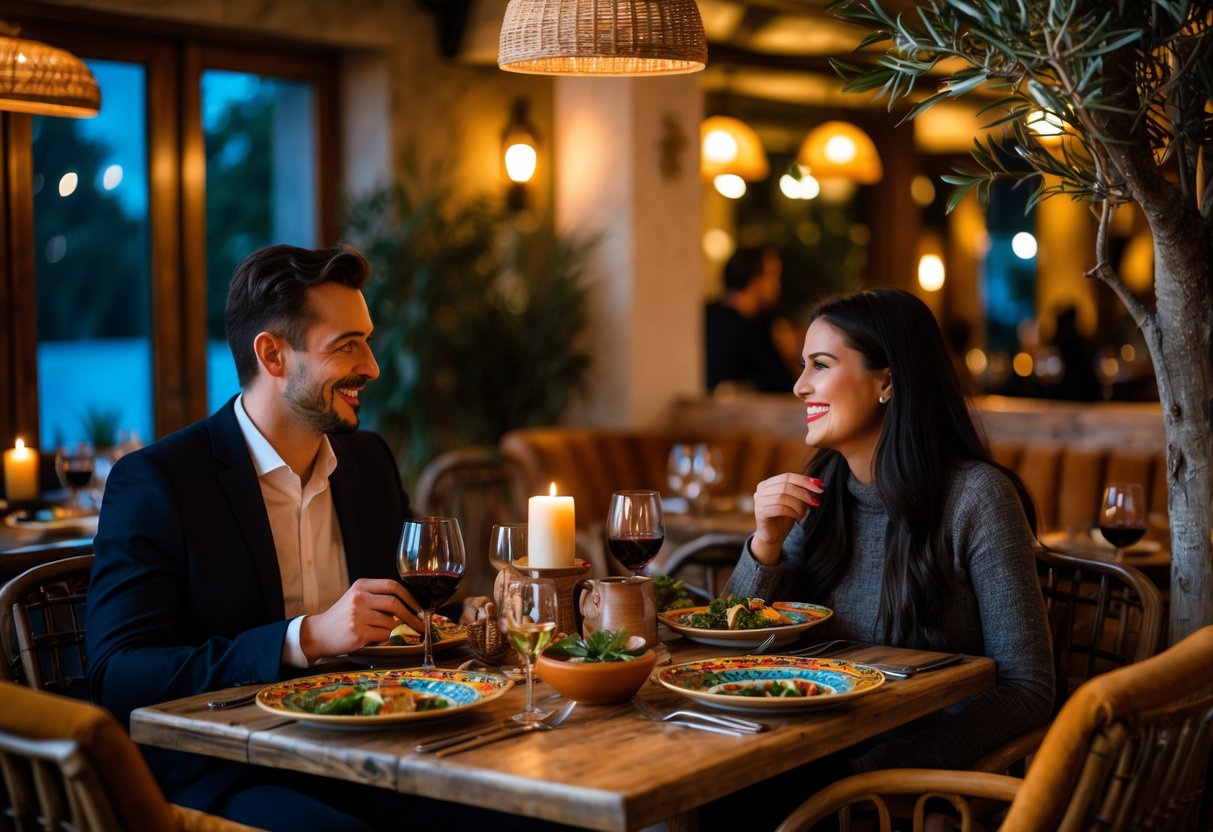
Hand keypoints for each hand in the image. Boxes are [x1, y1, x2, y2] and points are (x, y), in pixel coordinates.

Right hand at [298, 578, 422, 661]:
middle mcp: (359, 598)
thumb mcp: (356, 599)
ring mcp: (358, 615)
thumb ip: (378, 598)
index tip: (418, 607)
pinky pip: (383, 636)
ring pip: (390, 623)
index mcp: (361, 586)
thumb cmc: (342, 617)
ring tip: (385, 632)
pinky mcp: (358, 633)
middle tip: (419, 624)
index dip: (409, 597)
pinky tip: (376, 638)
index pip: (392, 586)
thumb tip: (409, 607)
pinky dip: (385, 639)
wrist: (319, 634)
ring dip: (394, 630)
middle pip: (394, 604)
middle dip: (411, 616)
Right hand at [751, 473, 822, 563]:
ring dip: (798, 505)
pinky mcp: (760, 513)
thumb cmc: (784, 518)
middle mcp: (761, 490)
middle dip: (803, 493)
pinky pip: (780, 508)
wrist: (773, 537)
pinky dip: (793, 512)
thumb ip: (801, 492)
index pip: (788, 476)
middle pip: (785, 485)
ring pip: (783, 497)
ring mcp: (759, 501)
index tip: (819, 485)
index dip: (804, 480)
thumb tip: (817, 484)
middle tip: (815, 501)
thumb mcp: (794, 502)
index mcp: (768, 484)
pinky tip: (798, 517)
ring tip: (804, 513)